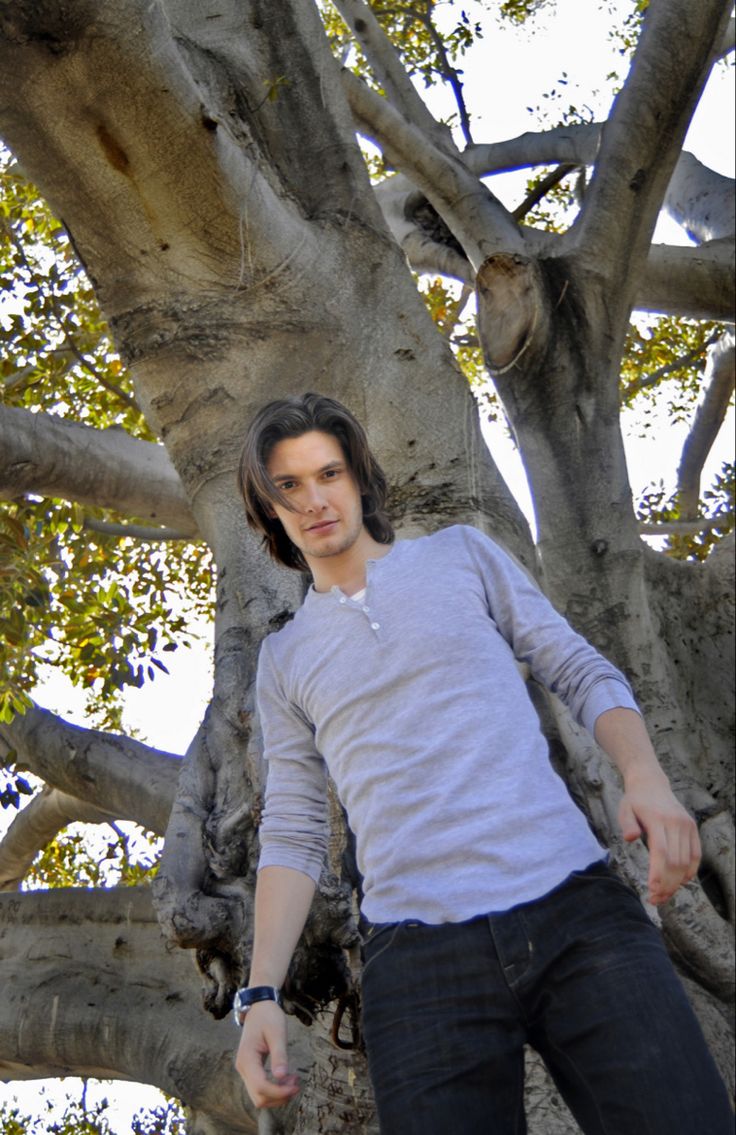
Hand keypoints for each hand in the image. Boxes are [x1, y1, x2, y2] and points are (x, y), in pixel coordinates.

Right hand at [235, 1000, 299, 1109]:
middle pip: (258, 1097)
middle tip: (297, 1084)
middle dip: (279, 1096)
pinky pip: (260, 1088)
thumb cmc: (268, 1017)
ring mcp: (245, 1070)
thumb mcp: (277, 1033)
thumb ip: (279, 1055)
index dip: (278, 1092)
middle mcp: (243, 1068)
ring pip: (259, 1096)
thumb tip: (281, 1077)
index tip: (296, 1085)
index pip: (260, 1086)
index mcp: (247, 1058)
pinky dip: (274, 1089)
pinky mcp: (250, 1070)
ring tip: (293, 1081)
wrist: (258, 1007)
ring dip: (277, 1095)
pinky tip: (286, 1079)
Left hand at [618, 772, 700, 904]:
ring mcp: (686, 825)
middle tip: (656, 899)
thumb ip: (627, 824)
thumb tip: (629, 838)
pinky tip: (680, 883)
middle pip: (675, 861)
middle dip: (666, 884)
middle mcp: (676, 822)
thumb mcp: (624, 809)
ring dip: (677, 882)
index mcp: (657, 819)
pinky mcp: (692, 828)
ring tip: (664, 895)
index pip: (661, 852)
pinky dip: (690, 871)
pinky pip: (696, 854)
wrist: (651, 783)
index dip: (658, 874)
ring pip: (686, 861)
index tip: (652, 891)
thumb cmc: (634, 801)